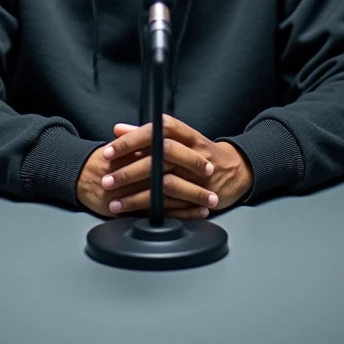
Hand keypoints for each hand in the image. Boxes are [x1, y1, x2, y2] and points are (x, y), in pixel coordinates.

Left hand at [100, 115, 253, 218]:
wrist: (235, 170)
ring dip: (137, 195)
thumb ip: (147, 134)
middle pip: (160, 157)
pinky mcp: (201, 197)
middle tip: (108, 179)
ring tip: (115, 202)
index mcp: (188, 135)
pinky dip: (153, 210)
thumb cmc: (200, 152)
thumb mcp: (179, 138)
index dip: (133, 138)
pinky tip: (134, 213)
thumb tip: (118, 129)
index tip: (110, 150)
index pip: (158, 130)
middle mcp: (195, 153)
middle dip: (131, 170)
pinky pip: (174, 205)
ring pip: (165, 184)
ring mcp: (199, 176)